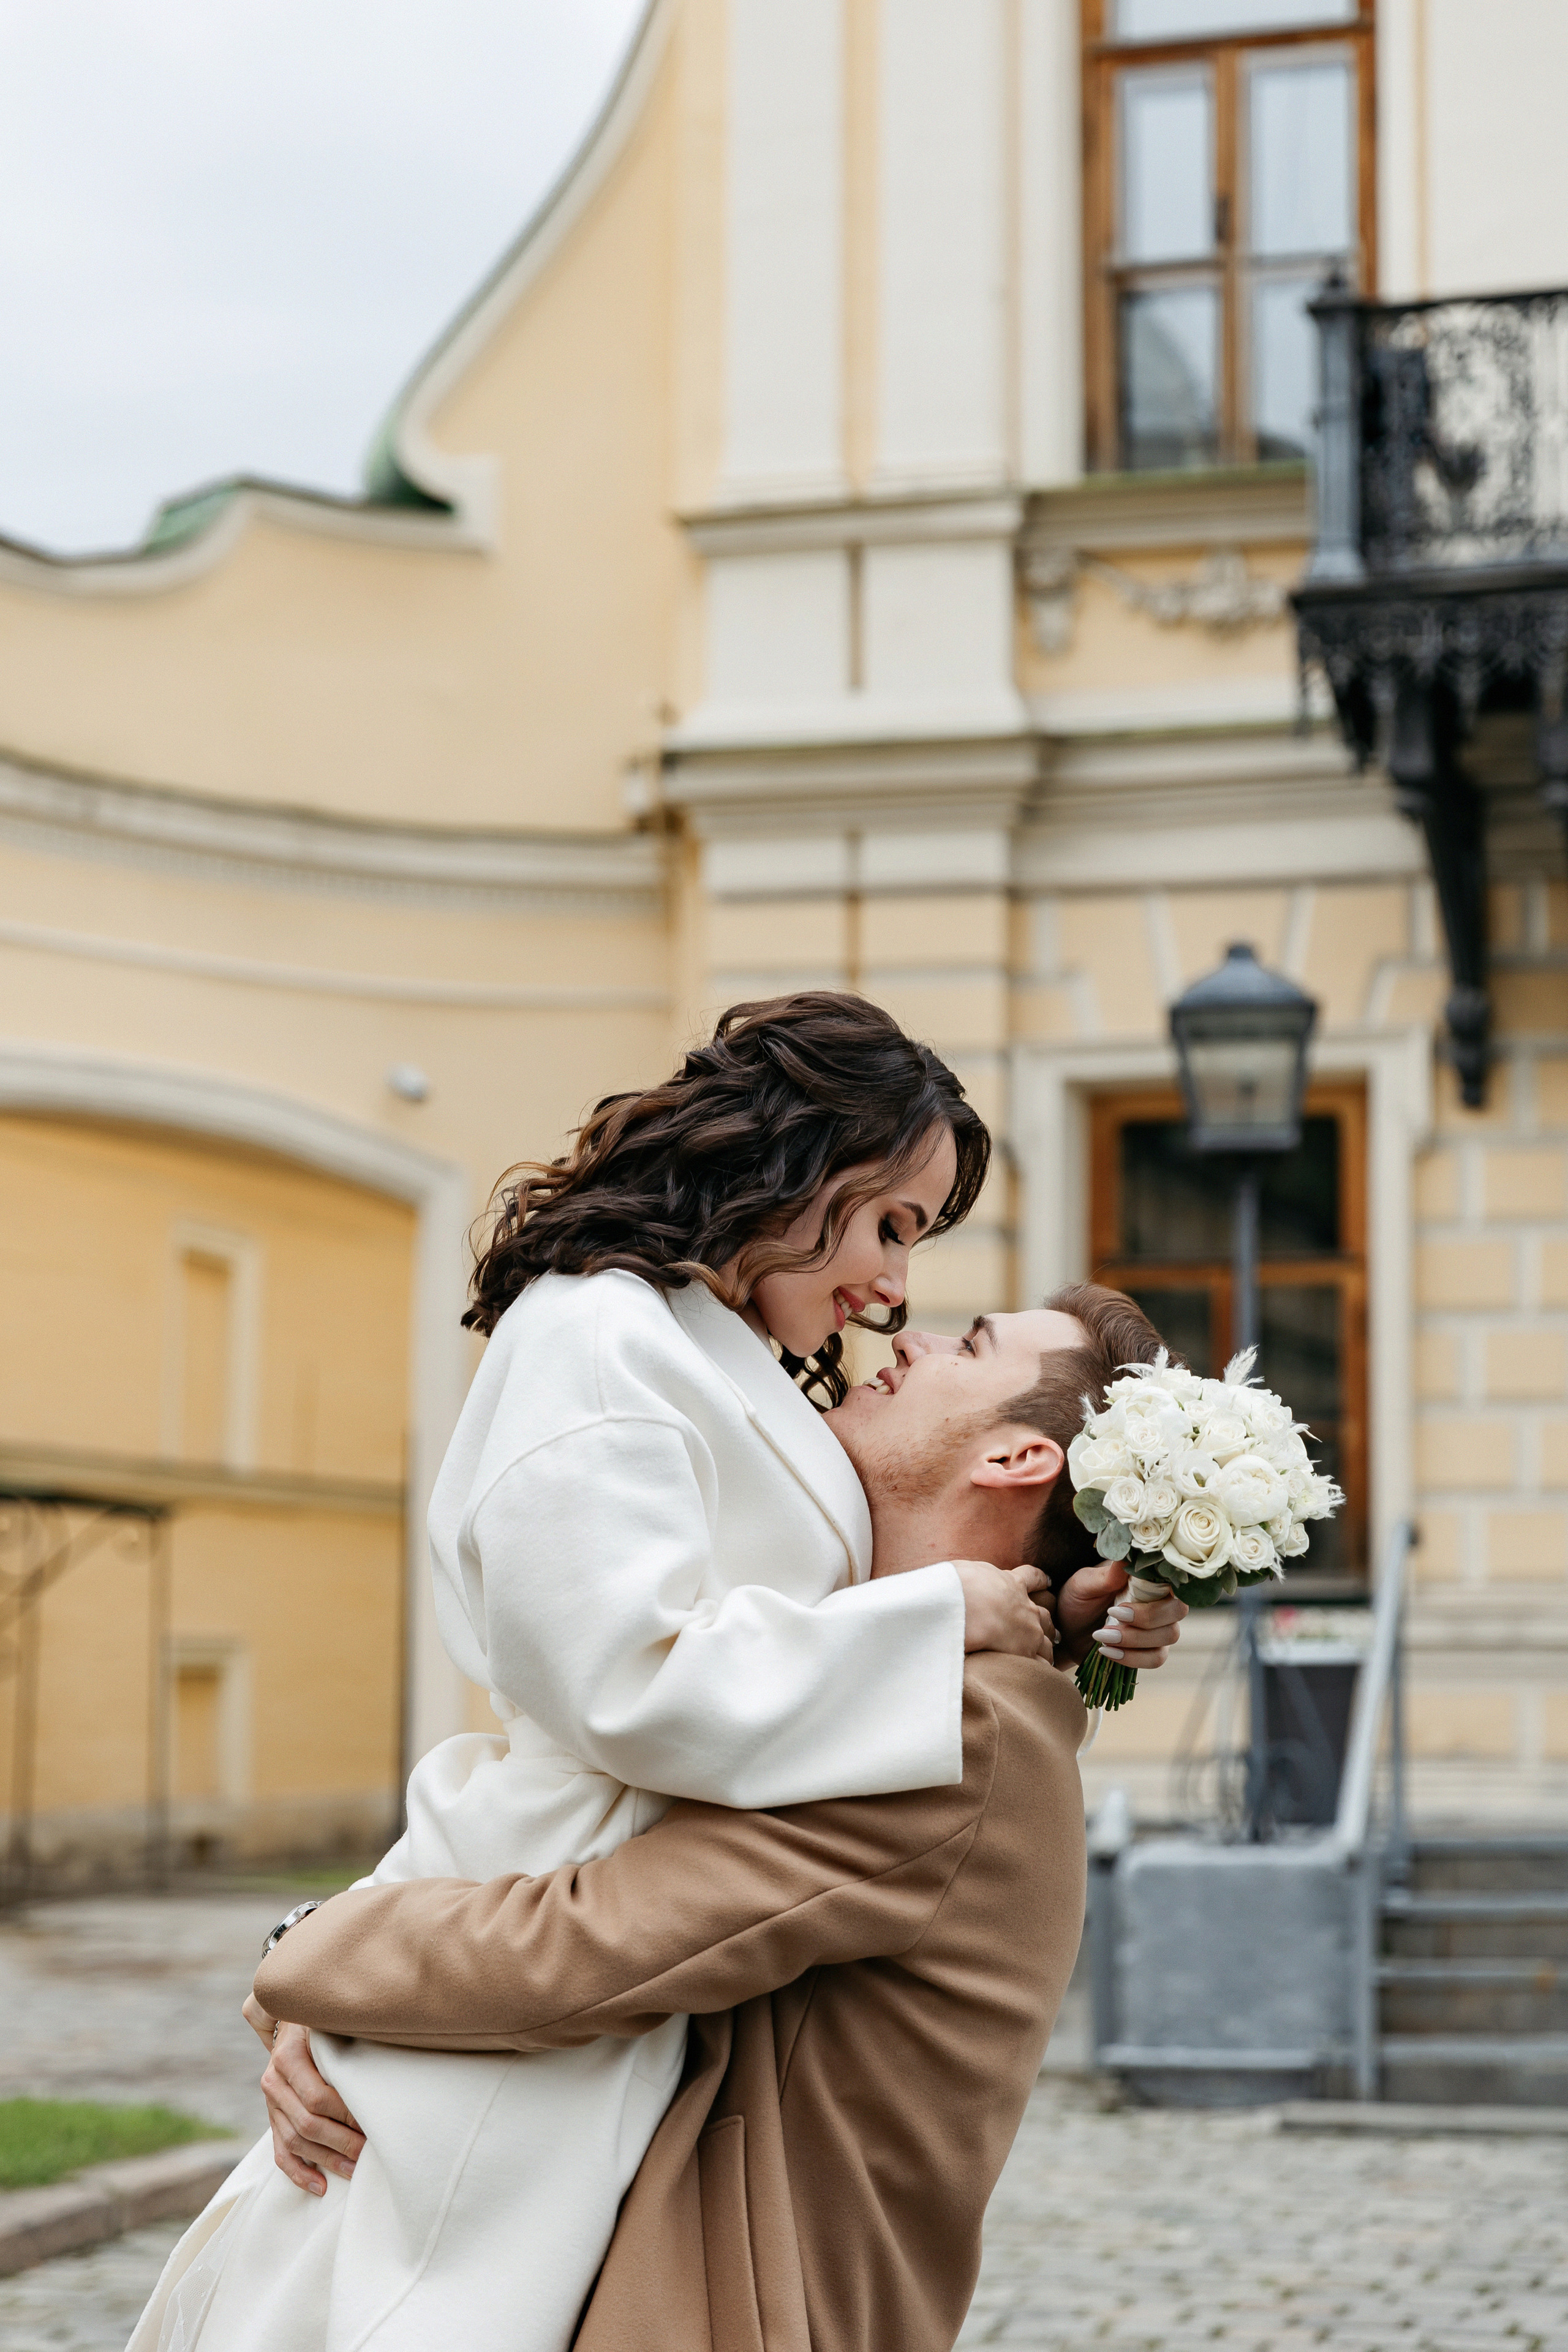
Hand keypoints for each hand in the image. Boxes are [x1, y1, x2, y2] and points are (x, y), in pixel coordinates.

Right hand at [242, 1997, 364, 2196]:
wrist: (294, 2016)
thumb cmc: (323, 2019)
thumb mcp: (329, 2021)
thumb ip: (345, 2038)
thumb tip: (381, 2064)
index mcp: (287, 2056)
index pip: (317, 2097)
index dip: (345, 2114)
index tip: (372, 2122)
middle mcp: (274, 2081)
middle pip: (307, 2123)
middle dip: (340, 2141)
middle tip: (368, 2153)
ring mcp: (271, 2103)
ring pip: (294, 2141)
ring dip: (325, 2160)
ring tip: (353, 2171)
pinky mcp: (273, 2118)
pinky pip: (280, 2152)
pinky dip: (299, 2173)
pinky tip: (320, 2186)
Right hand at [954, 1560, 1056, 1658]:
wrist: (960, 1606)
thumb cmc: (959, 1585)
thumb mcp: (970, 1569)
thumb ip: (980, 1574)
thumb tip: (974, 1576)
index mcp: (1013, 1583)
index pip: (1033, 1578)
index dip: (1042, 1580)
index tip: (1048, 1582)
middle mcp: (1026, 1607)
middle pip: (1044, 1616)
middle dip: (1044, 1623)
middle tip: (1045, 1629)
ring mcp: (1028, 1631)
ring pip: (1047, 1642)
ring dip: (1045, 1647)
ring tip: (1043, 1656)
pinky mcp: (1024, 1652)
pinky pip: (1040, 1663)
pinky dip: (1041, 1667)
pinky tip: (1038, 1672)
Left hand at [1053, 1560, 1187, 1669]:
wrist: (1067, 1630)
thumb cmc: (1078, 1598)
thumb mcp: (1084, 1584)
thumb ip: (1107, 1575)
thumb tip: (1125, 1557)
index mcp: (1148, 1578)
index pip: (1174, 1580)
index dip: (1160, 1589)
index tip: (1128, 1596)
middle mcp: (1160, 1601)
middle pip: (1177, 1610)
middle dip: (1146, 1618)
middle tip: (1112, 1615)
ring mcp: (1159, 1627)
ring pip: (1169, 1636)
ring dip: (1136, 1639)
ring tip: (1102, 1636)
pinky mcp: (1151, 1651)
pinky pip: (1156, 1658)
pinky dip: (1132, 1657)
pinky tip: (1107, 1651)